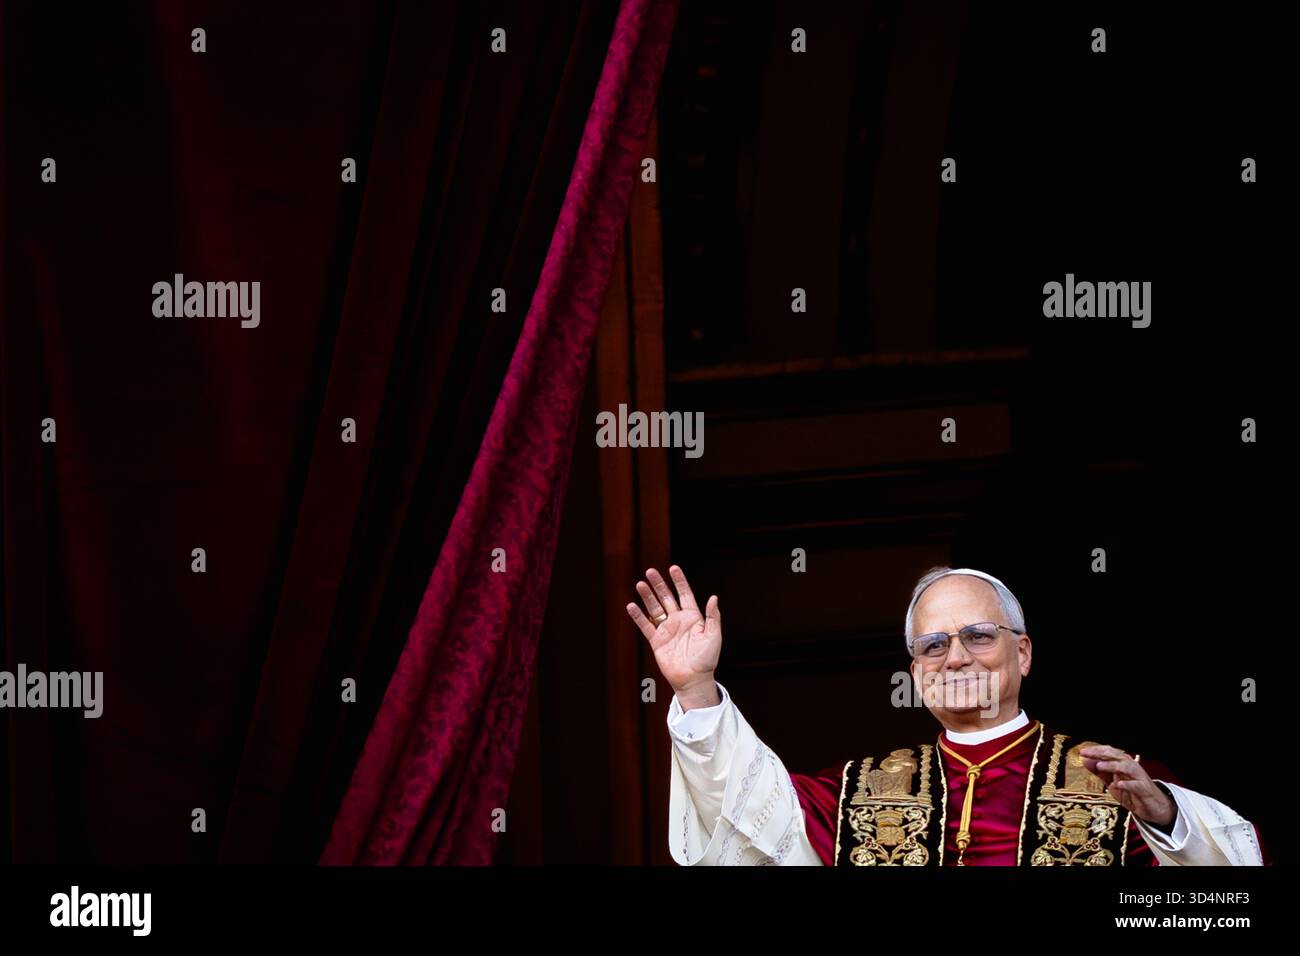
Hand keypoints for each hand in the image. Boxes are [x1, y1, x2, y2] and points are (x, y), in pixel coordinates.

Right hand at [625, 565, 720, 704]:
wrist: (694, 679)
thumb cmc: (707, 659)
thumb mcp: (714, 636)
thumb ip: (713, 617)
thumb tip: (713, 597)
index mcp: (693, 617)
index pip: (685, 594)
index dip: (679, 581)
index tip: (673, 568)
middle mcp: (678, 620)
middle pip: (666, 598)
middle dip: (659, 584)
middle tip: (650, 571)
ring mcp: (666, 630)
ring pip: (655, 609)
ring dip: (647, 596)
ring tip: (640, 584)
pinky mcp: (656, 641)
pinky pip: (645, 626)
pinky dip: (638, 616)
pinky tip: (631, 606)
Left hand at [1080, 745, 1176, 828]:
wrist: (1153, 808)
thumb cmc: (1132, 793)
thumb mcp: (1112, 782)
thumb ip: (1100, 772)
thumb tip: (1085, 760)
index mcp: (1123, 764)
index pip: (1109, 752)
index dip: (1096, 750)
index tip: (1082, 752)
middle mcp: (1131, 767)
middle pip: (1117, 755)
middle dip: (1101, 753)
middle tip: (1087, 754)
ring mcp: (1139, 778)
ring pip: (1127, 767)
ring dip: (1113, 765)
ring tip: (1099, 766)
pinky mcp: (1145, 790)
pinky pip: (1136, 785)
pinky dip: (1127, 784)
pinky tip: (1117, 784)